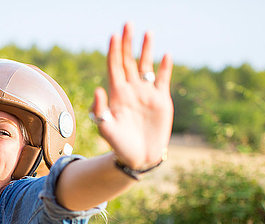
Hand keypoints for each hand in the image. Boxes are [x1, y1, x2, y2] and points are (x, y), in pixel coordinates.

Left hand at [92, 22, 172, 169]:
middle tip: (128, 24)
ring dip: (146, 50)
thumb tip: (98, 89)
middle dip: (128, 43)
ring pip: (146, 66)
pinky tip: (166, 55)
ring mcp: (146, 94)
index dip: (113, 51)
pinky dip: (165, 68)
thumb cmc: (118, 144)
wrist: (137, 157)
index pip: (114, 67)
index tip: (113, 35)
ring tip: (148, 33)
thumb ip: (100, 110)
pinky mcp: (161, 100)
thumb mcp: (106, 128)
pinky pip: (163, 80)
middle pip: (128, 61)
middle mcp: (131, 90)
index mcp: (116, 94)